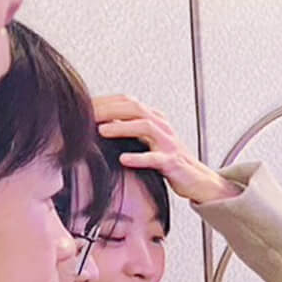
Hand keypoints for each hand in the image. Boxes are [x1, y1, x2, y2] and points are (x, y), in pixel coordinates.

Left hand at [93, 95, 238, 204]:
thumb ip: (127, 129)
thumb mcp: (146, 140)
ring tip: (101, 131)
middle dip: (108, 109)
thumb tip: (99, 122)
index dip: (105, 101)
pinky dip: (139, 158)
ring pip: (145, 127)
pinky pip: (156, 158)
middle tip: (86, 114)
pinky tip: (124, 159)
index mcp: (155, 119)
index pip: (127, 101)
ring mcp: (168, 144)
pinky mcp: (172, 162)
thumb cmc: (170, 161)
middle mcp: (162, 127)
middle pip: (134, 108)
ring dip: (121, 128)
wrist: (198, 180)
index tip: (83, 106)